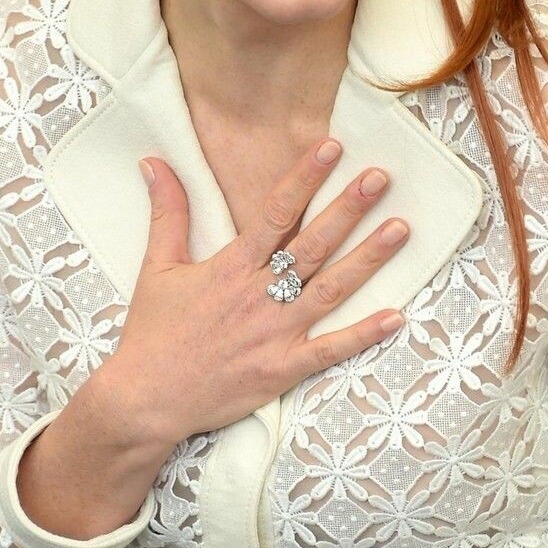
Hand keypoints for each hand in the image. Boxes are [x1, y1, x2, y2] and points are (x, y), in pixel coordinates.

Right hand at [90, 138, 408, 448]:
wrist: (146, 399)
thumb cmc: (152, 333)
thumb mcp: (157, 267)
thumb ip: (167, 212)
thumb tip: (154, 162)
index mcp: (230, 267)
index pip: (274, 212)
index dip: (305, 178)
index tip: (331, 147)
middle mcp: (258, 295)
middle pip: (312, 244)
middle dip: (348, 208)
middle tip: (381, 178)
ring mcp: (274, 333)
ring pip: (330, 289)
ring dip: (368, 259)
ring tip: (401, 229)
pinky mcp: (282, 370)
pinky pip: (330, 350)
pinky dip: (363, 335)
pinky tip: (396, 316)